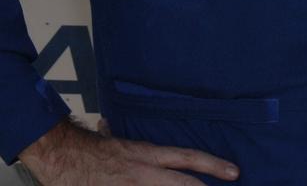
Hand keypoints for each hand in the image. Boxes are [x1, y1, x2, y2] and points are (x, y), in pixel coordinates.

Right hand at [18, 118, 239, 184]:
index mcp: (148, 155)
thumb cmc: (90, 150)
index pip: (188, 158)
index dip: (213, 165)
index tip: (235, 172)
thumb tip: (125, 133)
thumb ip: (133, 144)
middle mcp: (144, 173)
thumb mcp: (118, 143)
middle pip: (184, 184)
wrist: (63, 156)